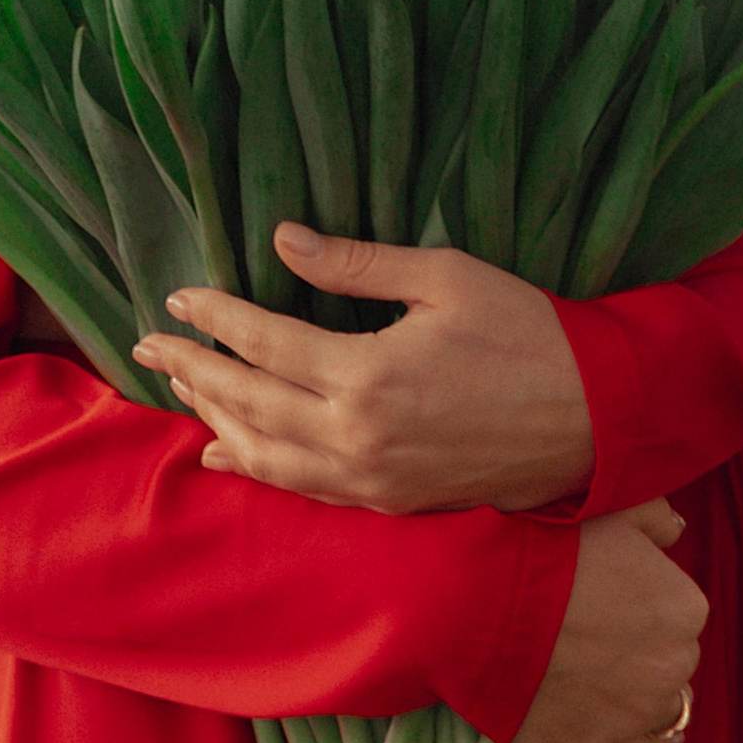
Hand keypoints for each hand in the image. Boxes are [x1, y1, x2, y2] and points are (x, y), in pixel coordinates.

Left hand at [131, 225, 594, 513]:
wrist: (595, 421)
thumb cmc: (529, 335)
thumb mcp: (446, 277)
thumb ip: (357, 264)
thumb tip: (282, 239)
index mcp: (368, 376)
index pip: (263, 344)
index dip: (214, 317)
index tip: (176, 295)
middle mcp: (358, 439)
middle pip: (247, 404)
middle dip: (192, 370)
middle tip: (147, 343)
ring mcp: (371, 481)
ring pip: (265, 455)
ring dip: (213, 418)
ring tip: (177, 386)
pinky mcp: (390, 503)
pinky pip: (302, 489)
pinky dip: (255, 468)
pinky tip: (225, 453)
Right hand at [513, 502, 707, 742]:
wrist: (476, 606)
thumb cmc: (543, 549)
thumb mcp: (610, 510)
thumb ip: (655, 517)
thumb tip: (675, 529)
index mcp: (684, 609)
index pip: (678, 615)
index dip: (644, 609)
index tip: (612, 603)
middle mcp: (673, 667)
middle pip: (668, 662)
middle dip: (642, 652)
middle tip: (596, 637)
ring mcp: (635, 714)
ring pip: (654, 708)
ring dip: (636, 695)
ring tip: (597, 678)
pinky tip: (632, 730)